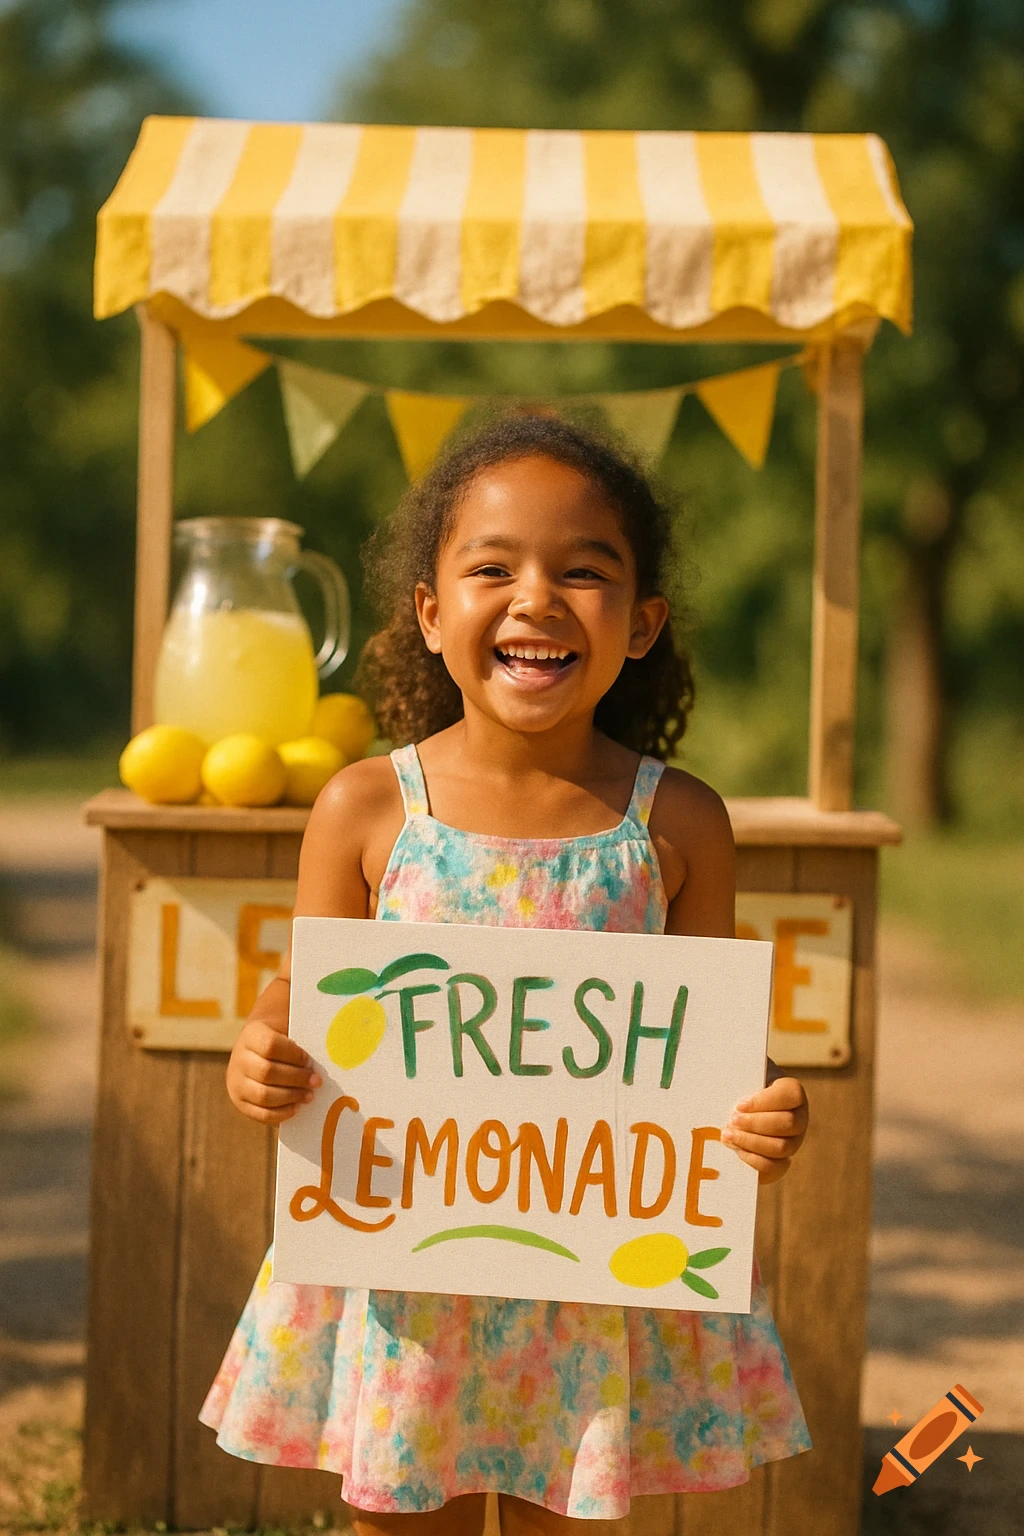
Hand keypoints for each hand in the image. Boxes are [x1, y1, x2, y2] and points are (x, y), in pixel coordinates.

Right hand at [226, 1004, 321, 1124]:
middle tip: (317, 1082)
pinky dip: (280, 1113)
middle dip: (296, 1078)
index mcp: (251, 1036)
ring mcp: (236, 1082)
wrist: (255, 1049)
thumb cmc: (281, 1040)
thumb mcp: (286, 1030)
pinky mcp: (240, 1101)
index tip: (309, 1061)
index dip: (293, 1055)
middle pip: (267, 1072)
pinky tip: (296, 1108)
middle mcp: (239, 1059)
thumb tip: (329, 1050)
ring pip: (263, 1095)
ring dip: (291, 1097)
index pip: (270, 1045)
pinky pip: (259, 1113)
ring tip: (309, 1096)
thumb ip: (300, 1040)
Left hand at [721, 1076, 807, 1184]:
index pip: (791, 1094)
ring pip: (781, 1147)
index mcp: (792, 1092)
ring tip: (728, 1135)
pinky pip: (774, 1168)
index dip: (765, 1101)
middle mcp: (799, 1118)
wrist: (737, 1111)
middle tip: (732, 1120)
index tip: (740, 1105)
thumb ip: (740, 1075)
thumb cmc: (740, 1088)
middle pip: (787, 1123)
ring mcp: (793, 1142)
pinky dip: (753, 1160)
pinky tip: (736, 1149)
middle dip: (755, 1123)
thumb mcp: (742, 1075)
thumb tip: (725, 1076)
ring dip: (751, 1142)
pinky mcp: (782, 1163)